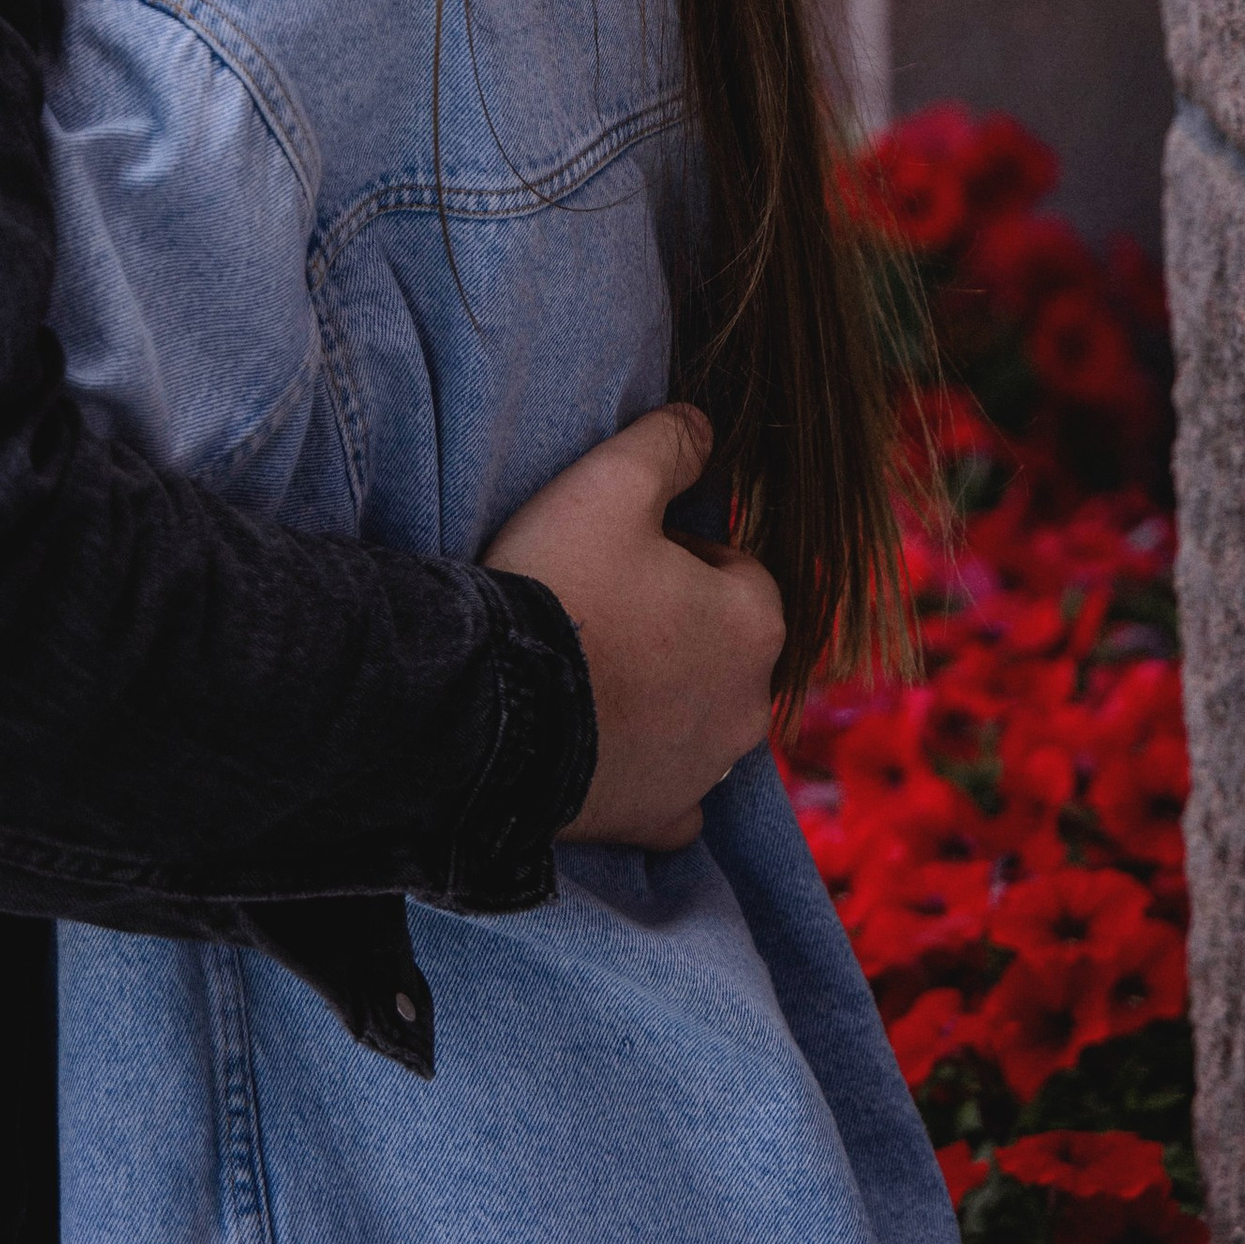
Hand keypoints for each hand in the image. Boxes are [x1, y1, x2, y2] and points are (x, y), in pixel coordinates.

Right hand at [486, 405, 783, 853]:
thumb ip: (669, 444)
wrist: (490, 709)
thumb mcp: (609, 481)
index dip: (679, 554)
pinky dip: (649, 773)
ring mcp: (706, 769)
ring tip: (585, 671)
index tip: (620, 555)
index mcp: (754, 620)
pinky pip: (674, 796)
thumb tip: (704, 426)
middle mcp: (749, 703)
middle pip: (722, 646)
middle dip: (678, 627)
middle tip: (598, 608)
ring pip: (701, 718)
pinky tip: (604, 747)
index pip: (737, 569)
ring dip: (662, 696)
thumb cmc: (558, 587)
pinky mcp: (660, 817)